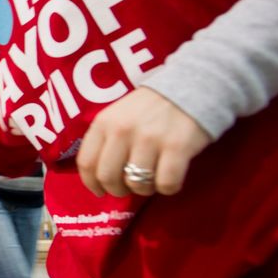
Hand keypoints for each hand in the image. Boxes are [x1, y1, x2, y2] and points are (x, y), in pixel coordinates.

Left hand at [77, 87, 212, 197]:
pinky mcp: (177, 147)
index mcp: (103, 123)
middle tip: (129, 188)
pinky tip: (170, 179)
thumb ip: (105, 140)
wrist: (192, 87)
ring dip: (144, 189)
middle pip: (108, 177)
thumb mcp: (118, 115)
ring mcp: (149, 138)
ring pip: (137, 184)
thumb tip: (96, 177)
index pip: (86, 163)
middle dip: (118, 190)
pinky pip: (166, 184)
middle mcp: (122, 130)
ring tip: (152, 179)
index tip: (100, 191)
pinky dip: (168, 188)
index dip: (91, 183)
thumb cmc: (150, 108)